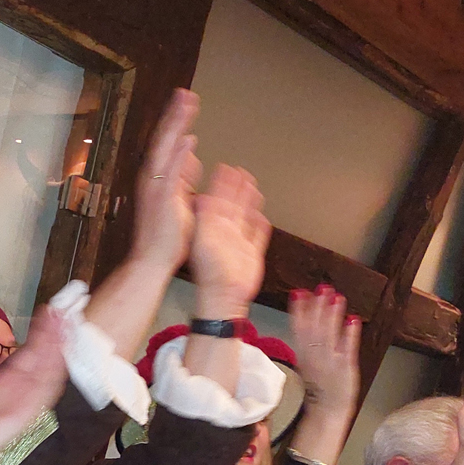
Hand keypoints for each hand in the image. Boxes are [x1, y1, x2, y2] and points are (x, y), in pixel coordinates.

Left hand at [0, 306, 68, 464]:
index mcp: (9, 379)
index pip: (30, 351)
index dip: (40, 332)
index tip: (49, 312)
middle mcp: (22, 387)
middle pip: (45, 357)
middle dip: (55, 335)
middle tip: (63, 313)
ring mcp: (27, 399)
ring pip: (49, 370)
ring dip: (58, 350)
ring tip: (65, 328)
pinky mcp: (27, 412)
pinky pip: (44, 391)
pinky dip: (53, 374)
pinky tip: (59, 357)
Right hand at [130, 89, 201, 271]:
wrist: (152, 259)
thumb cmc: (166, 233)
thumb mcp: (179, 195)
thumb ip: (184, 173)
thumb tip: (191, 152)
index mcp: (157, 176)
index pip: (167, 141)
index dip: (176, 120)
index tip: (187, 100)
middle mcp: (152, 177)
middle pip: (164, 139)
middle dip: (175, 115)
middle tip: (186, 93)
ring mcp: (155, 187)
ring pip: (165, 150)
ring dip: (175, 126)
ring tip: (186, 105)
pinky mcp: (162, 200)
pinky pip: (170, 174)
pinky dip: (178, 155)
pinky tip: (187, 139)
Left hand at [189, 164, 268, 317]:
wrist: (224, 297)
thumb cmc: (210, 272)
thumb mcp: (203, 239)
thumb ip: (205, 218)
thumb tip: (202, 195)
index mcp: (212, 227)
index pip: (217, 199)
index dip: (221, 183)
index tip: (225, 167)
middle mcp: (225, 233)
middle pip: (233, 204)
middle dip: (236, 188)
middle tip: (241, 170)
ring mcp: (238, 243)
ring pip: (246, 216)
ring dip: (249, 201)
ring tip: (253, 186)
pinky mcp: (251, 254)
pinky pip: (257, 235)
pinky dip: (259, 224)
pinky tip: (262, 215)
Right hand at [288, 285, 359, 414]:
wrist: (326, 411)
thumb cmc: (317, 387)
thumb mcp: (305, 363)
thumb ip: (306, 341)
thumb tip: (304, 318)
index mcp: (303, 355)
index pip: (298, 329)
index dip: (299, 310)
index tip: (299, 292)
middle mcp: (315, 357)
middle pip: (314, 329)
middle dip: (318, 307)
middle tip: (322, 287)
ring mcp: (330, 362)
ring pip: (329, 336)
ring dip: (332, 316)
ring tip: (337, 297)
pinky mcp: (346, 368)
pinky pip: (348, 349)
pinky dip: (350, 335)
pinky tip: (353, 319)